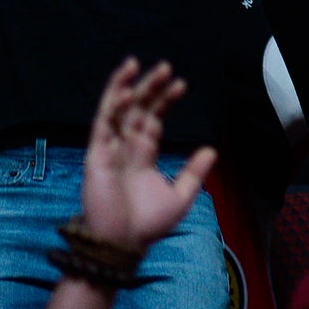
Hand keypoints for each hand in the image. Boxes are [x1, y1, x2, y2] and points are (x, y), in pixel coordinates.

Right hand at [80, 59, 217, 257]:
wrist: (123, 245)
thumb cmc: (146, 225)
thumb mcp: (180, 196)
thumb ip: (194, 172)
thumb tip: (212, 149)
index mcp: (143, 155)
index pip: (153, 119)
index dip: (164, 100)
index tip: (181, 85)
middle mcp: (125, 149)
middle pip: (136, 110)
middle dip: (149, 88)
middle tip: (165, 67)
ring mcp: (109, 151)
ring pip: (115, 111)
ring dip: (124, 87)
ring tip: (135, 63)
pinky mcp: (96, 158)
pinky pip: (102, 127)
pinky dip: (111, 108)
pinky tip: (125, 92)